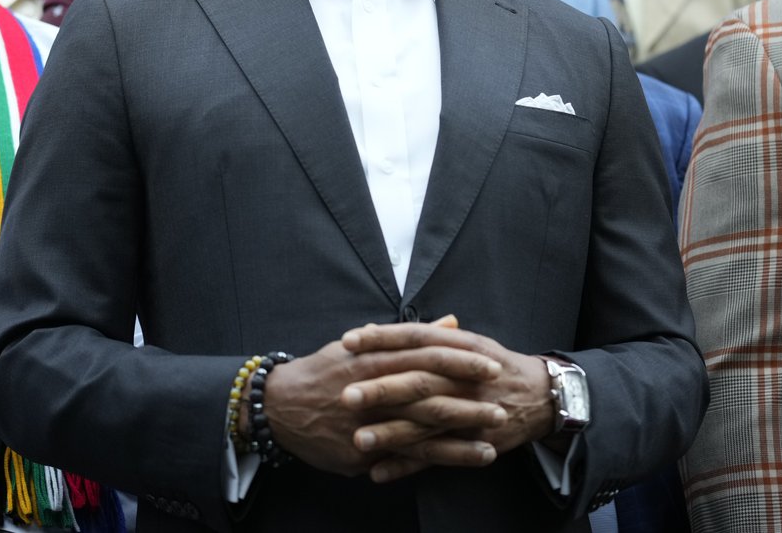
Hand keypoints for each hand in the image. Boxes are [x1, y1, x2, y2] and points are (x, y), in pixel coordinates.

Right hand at [255, 332, 504, 477]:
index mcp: (374, 358)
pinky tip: (466, 460)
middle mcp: (372, 390)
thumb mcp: (362, 344)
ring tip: (495, 436)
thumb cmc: (324, 370)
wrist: (279, 406)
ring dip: (461, 435)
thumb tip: (452, 321)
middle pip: (428, 394)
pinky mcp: (362, 452)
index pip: (424, 356)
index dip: (460, 360)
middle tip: (501, 403)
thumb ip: (411, 335)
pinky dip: (438, 458)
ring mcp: (367, 424)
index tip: (491, 363)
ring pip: (421, 429)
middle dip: (468, 400)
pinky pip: (405, 457)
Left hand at [339, 322, 554, 481]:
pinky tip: (379, 472)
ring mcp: (471, 411)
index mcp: (460, 346)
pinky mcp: (475, 442)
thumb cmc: (493, 365)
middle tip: (345, 395)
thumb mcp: (467, 341)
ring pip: (427, 423)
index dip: (383, 338)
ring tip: (358, 440)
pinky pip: (437, 456)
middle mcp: (464, 377)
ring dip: (391, 433)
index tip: (348, 341)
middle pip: (419, 380)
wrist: (542, 396)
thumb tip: (379, 329)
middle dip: (382, 389)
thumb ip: (424, 336)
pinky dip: (408, 465)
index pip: (416, 337)